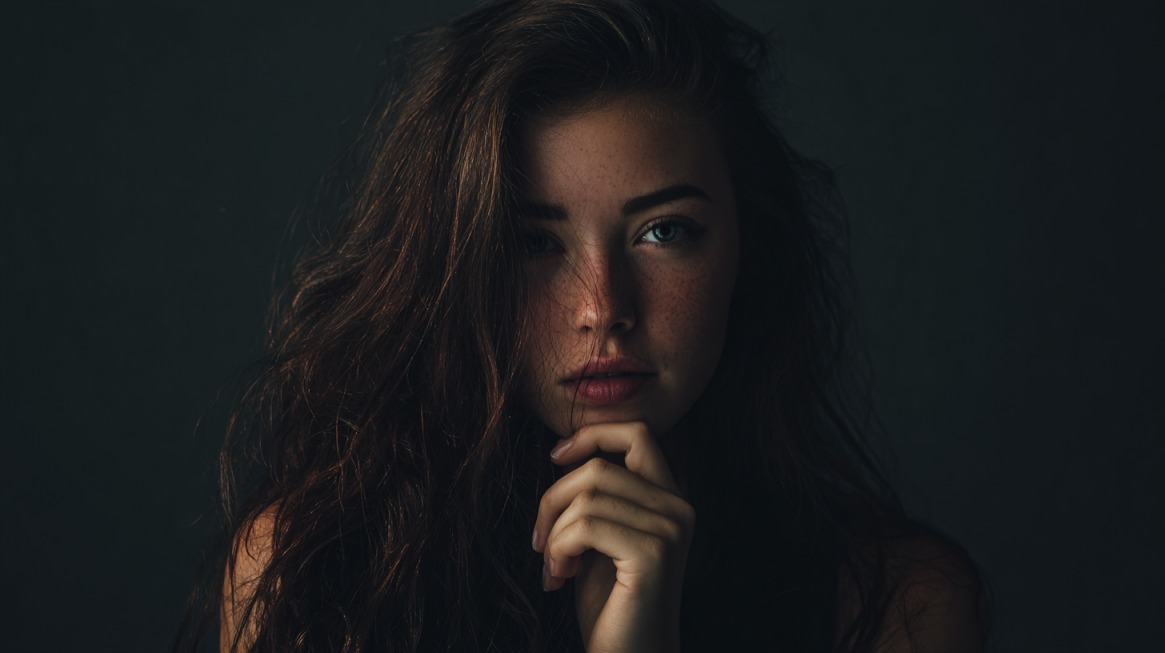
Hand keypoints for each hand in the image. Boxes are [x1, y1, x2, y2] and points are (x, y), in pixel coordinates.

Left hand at [532, 422, 694, 652]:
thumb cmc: (609, 603)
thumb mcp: (602, 537)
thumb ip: (599, 496)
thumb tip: (565, 449)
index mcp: (669, 499)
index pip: (637, 433)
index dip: (592, 435)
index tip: (556, 456)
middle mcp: (678, 509)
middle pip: (599, 467)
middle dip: (554, 500)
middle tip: (541, 541)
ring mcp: (670, 530)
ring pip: (587, 497)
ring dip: (554, 534)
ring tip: (554, 567)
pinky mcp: (653, 554)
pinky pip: (585, 526)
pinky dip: (560, 549)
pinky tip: (559, 577)